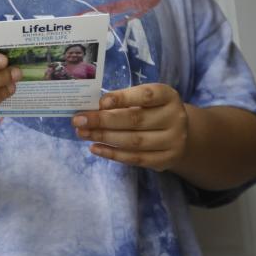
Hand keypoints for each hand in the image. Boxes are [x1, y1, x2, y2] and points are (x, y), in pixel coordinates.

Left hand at [72, 83, 187, 170]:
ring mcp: (173, 141)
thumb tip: (90, 109)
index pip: (146, 95)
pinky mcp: (166, 160)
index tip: (100, 102)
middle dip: (103, 120)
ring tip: (82, 133)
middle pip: (136, 120)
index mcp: (168, 96)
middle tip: (79, 120)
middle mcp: (175, 118)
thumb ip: (121, 102)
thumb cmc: (150, 110)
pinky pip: (136, 158)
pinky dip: (112, 154)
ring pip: (134, 141)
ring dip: (104, 137)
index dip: (123, 98)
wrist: (176, 134)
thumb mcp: (142, 100)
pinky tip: (95, 148)